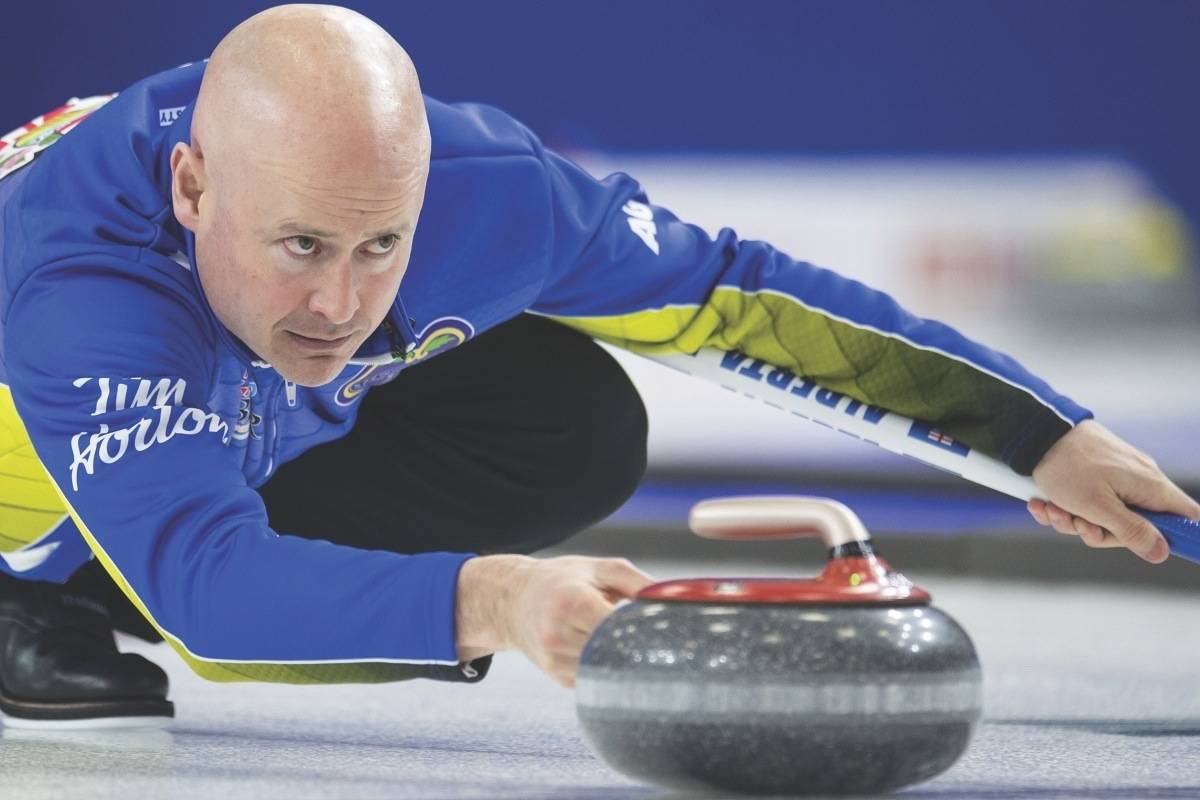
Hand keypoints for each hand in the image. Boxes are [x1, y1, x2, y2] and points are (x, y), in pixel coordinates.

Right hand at [456, 554, 654, 686]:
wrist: (512, 601)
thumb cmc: (562, 580)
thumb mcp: (598, 568)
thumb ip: (635, 582)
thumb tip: (672, 600)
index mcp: (571, 602)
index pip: (614, 625)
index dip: (642, 630)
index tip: (667, 631)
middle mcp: (558, 634)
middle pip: (614, 651)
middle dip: (639, 648)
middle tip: (667, 646)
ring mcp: (556, 660)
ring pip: (606, 670)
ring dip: (626, 661)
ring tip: (640, 649)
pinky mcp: (558, 677)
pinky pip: (595, 679)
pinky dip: (610, 669)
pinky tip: (617, 656)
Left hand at [1029, 419, 1199, 562]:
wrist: (1036, 433)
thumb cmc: (1068, 467)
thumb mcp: (1098, 507)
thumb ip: (1131, 531)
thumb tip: (1161, 551)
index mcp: (1150, 487)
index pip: (1187, 515)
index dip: (1180, 535)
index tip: (1157, 544)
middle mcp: (1140, 481)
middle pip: (1134, 526)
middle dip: (1099, 532)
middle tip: (1078, 524)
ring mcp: (1118, 477)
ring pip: (1103, 517)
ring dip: (1073, 520)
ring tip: (1053, 508)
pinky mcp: (1095, 474)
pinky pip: (1086, 502)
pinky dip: (1063, 507)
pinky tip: (1043, 503)